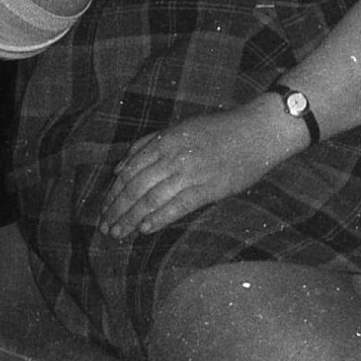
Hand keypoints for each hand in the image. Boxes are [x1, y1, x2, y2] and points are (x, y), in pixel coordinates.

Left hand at [96, 103, 302, 236]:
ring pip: (151, 200)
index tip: (103, 209)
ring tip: (118, 233)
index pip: (129, 171)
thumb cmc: (219, 129)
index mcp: (165, 141)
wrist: (257, 131)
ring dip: (131, 219)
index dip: (113, 193)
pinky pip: (177, 207)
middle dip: (116, 210)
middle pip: (135, 188)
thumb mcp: (180, 127)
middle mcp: (174, 157)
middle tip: (104, 228)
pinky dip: (158, 219)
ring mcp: (191, 173)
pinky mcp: (209, 189)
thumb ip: (148, 144)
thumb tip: (120, 166)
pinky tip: (144, 229)